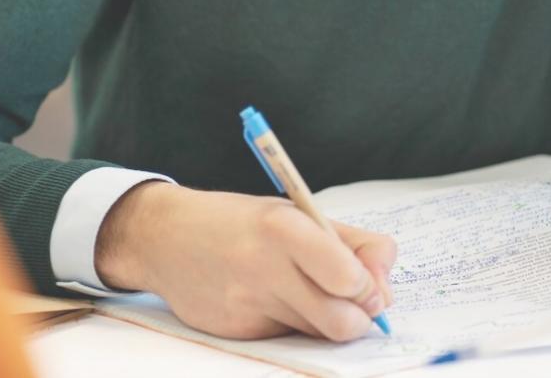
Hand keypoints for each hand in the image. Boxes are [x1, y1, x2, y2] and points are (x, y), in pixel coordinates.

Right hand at [94, 182, 395, 341]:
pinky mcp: (237, 331)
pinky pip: (288, 337)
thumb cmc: (240, 221)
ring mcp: (249, 305)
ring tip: (314, 294)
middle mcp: (265, 269)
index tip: (370, 284)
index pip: (348, 276)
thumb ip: (349, 242)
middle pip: (340, 321)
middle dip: (360, 319)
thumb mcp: (295, 212)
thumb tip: (386, 278)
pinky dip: (295, 324)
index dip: (370, 287)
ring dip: (328, 320)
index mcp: (284, 229)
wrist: (165, 238)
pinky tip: (276, 300)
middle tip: (357, 303)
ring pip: (317, 333)